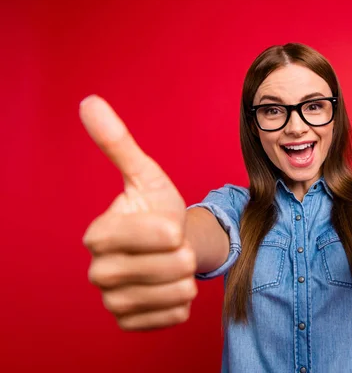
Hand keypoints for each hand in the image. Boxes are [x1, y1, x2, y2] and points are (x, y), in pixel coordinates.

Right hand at [80, 95, 196, 329]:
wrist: (166, 245)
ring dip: (187, 276)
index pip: (148, 235)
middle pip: (171, 265)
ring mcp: (112, 301)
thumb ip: (118, 143)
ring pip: (177, 292)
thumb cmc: (156, 208)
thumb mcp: (145, 175)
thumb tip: (89, 102)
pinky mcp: (130, 323)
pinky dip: (184, 300)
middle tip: (174, 245)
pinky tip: (171, 286)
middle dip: (185, 252)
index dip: (170, 228)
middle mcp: (98, 271)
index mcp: (98, 235)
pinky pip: (175, 316)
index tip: (171, 224)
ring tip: (172, 264)